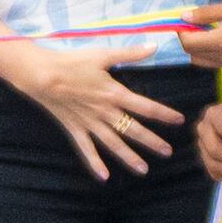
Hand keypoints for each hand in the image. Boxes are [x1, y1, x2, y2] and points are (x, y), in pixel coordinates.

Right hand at [0, 38, 184, 178]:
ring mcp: (90, 123)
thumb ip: (130, 53)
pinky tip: (104, 177)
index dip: (164, 114)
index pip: (145, 106)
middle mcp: (105, 112)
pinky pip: (86, 149)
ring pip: (113, 144)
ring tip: (144, 170)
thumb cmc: (72, 62)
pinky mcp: (75, 129)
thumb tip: (155, 46)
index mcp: (114, 94)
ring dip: (129, 157)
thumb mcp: (103, 54)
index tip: (180, 121)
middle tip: (168, 152)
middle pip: (133, 130)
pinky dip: (94, 163)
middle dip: (152, 142)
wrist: (42, 75)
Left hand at [174, 0, 221, 71]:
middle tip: (196, 23)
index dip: (182, 32)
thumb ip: (206, 14)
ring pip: (203, 61)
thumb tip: (183, 17)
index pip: (188, 44)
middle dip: (189, 39)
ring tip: (209, 30)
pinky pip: (216, 63)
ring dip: (199, 47)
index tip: (185, 19)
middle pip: (193, 55)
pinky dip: (212, 52)